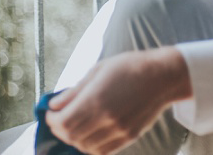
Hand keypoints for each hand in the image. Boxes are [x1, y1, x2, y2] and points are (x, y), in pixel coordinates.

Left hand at [45, 47, 191, 154]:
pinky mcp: (129, 137)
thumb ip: (74, 91)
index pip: (63, 123)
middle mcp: (106, 119)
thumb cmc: (129, 67)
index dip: (52, 120)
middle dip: (60, 130)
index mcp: (96, 99)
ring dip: (73, 139)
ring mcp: (119, 130)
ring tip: (73, 125)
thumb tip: (54, 104)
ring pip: (85, 147)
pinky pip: (102, 151)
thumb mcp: (98, 70)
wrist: (162, 77)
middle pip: (72, 137)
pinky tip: (88, 134)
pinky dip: (89, 146)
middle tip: (58, 119)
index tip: (50, 112)